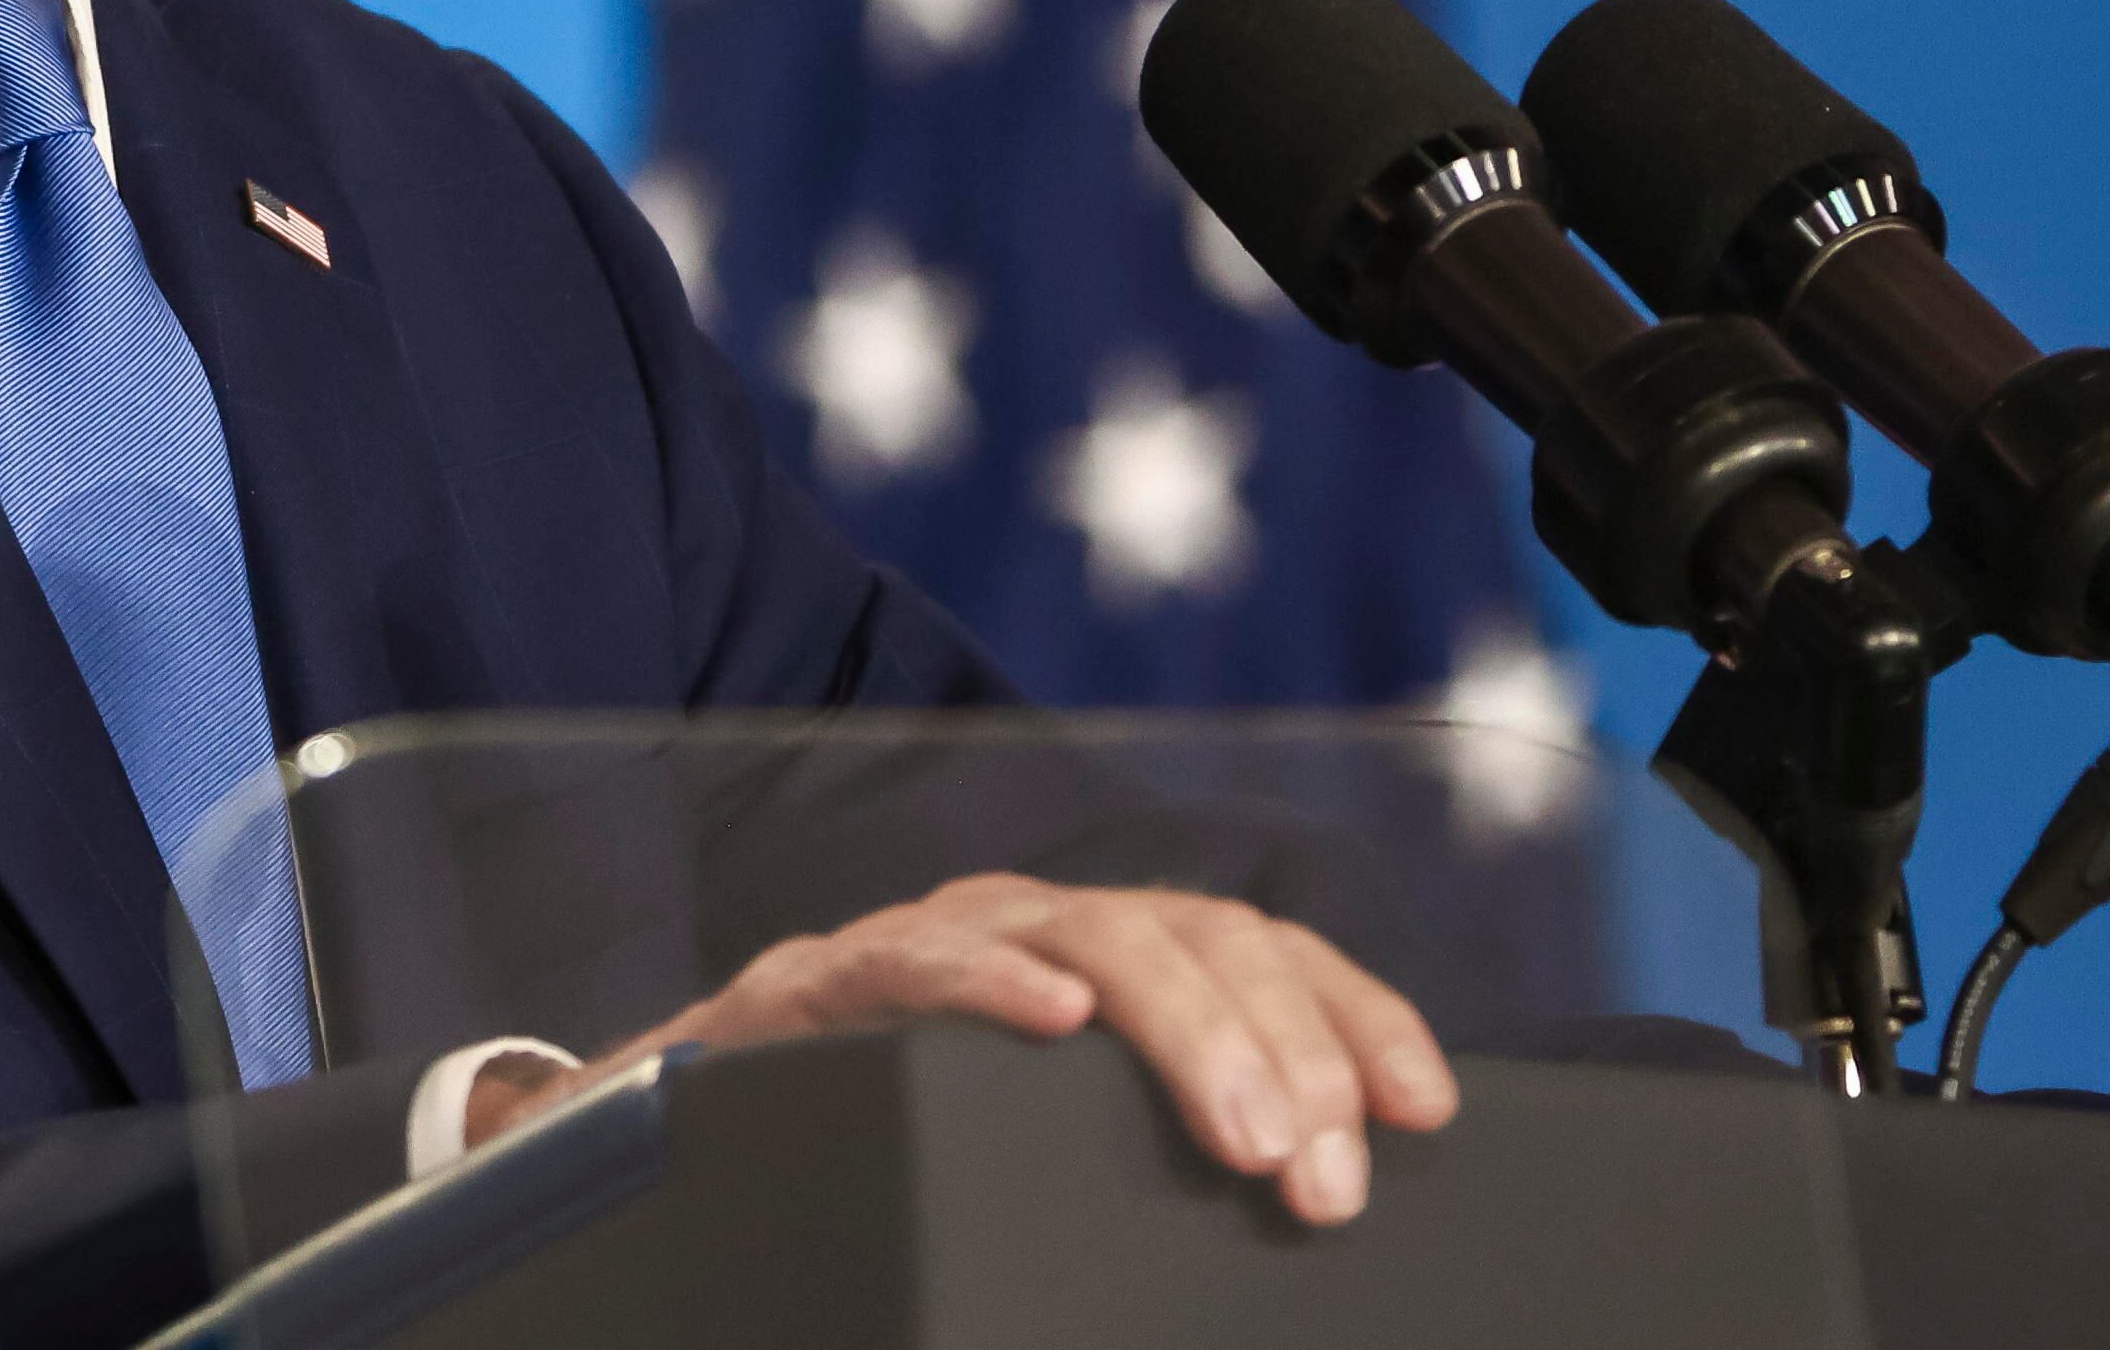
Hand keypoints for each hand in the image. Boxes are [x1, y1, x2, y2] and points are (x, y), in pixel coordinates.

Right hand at [463, 873, 1456, 1224]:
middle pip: (1194, 935)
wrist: (679, 1124)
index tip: (1429, 1108)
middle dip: (1285, 1050)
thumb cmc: (893, 1137)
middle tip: (1327, 1176)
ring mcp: (931, 935)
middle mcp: (1031, 920)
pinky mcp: (824, 977)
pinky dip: (991, 981)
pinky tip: (1056, 1023)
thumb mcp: (1052, 1137)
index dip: (1356, 1014)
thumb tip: (1318, 1188)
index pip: (1259, 949)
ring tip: (1245, 1134)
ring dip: (1185, 1031)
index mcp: (1102, 955)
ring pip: (1088, 933)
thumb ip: (1155, 1138)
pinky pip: (917, 957)